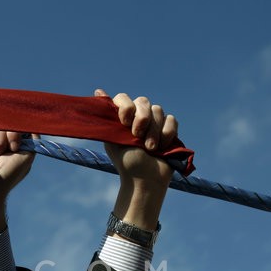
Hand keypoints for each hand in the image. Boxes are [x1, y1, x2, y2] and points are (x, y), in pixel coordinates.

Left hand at [96, 89, 177, 230]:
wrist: (146, 179)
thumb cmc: (127, 162)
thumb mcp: (113, 139)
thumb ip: (108, 117)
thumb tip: (98, 91)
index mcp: (122, 118)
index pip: (124, 98)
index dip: (126, 107)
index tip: (125, 122)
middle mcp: (138, 117)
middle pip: (143, 101)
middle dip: (142, 118)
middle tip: (137, 136)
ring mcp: (154, 122)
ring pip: (158, 110)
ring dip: (154, 131)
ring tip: (150, 148)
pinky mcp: (169, 129)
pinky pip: (171, 120)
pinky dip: (167, 133)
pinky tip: (162, 147)